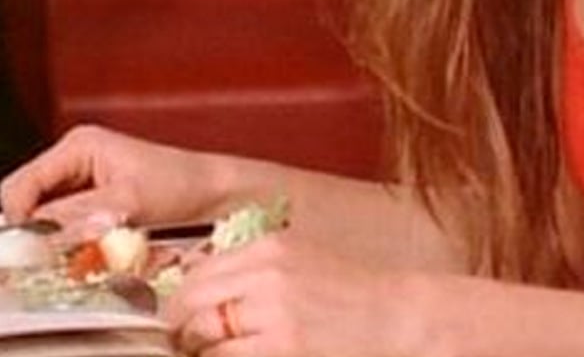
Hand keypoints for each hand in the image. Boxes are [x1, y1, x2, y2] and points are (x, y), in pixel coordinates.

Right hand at [0, 125, 219, 231]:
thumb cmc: (181, 184)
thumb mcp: (127, 203)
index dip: (18, 222)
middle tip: (50, 257)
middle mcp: (73, 158)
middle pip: (24, 202)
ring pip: (40, 218)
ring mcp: (80, 179)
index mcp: (79, 145)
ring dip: (51, 240)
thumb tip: (34, 234)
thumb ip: (77, 218)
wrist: (212, 190)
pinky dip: (66, 242)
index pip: (20, 187)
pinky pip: (59, 226)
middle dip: (34, 232)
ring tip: (76, 251)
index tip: (28, 252)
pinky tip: (85, 250)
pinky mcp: (89, 200)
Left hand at [166, 231, 409, 356]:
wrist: (397, 316)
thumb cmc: (352, 294)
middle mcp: (267, 272)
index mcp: (271, 246)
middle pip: (190, 301)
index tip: (178, 321)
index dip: (179, 302)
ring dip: (198, 351)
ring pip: (202, 336)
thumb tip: (200, 294)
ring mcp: (273, 311)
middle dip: (179, 329)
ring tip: (211, 354)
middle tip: (185, 345)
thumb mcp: (303, 262)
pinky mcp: (282, 347)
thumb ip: (256, 271)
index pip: (197, 271)